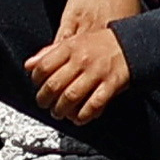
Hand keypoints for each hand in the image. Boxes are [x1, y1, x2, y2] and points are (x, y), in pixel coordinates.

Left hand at [23, 0, 142, 119]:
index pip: (44, 66)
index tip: (38, 86)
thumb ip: (49, 53)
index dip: (36, 80)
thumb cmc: (100, 44)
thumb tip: (29, 65)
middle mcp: (82, 60)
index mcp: (71, 47)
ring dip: (61, 110)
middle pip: (54, 85)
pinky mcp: (111, 85)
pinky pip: (93, 105)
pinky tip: (79, 117)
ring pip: (71, 97)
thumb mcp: (73, 41)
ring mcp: (97, 73)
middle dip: (45, 99)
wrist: (130, 43)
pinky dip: (83, 115)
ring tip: (59, 113)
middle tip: (45, 104)